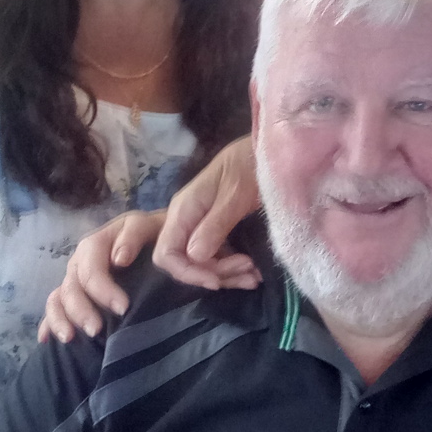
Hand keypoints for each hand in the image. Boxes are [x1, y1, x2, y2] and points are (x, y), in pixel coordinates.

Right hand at [39, 211, 164, 341]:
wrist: (160, 242)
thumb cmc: (155, 236)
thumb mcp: (148, 226)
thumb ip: (133, 235)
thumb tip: (118, 259)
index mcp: (97, 243)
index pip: (91, 268)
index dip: (102, 289)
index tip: (123, 308)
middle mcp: (81, 261)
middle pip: (71, 287)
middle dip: (80, 310)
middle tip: (96, 331)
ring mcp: (75, 279)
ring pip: (58, 298)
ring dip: (61, 319)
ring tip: (69, 339)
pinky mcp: (74, 295)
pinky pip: (55, 308)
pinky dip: (49, 323)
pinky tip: (46, 339)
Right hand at [154, 138, 262, 288]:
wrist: (265, 151)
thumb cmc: (249, 166)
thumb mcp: (235, 195)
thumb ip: (215, 225)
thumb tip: (195, 256)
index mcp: (183, 210)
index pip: (166, 253)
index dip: (187, 273)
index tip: (215, 280)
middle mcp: (187, 221)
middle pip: (186, 262)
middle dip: (215, 273)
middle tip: (248, 269)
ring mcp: (201, 227)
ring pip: (205, 264)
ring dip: (228, 275)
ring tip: (255, 276)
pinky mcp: (217, 231)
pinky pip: (220, 257)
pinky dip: (235, 269)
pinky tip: (255, 273)